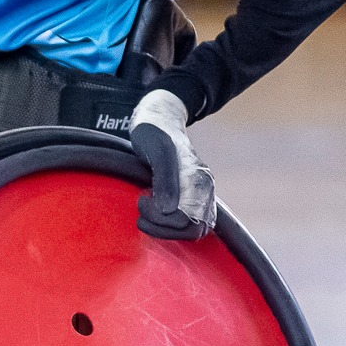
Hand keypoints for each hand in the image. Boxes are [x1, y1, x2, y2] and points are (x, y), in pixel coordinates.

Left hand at [128, 88, 215, 239]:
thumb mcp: (156, 150)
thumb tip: (169, 211)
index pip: (189, 221)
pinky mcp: (192, 194)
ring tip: (144, 213)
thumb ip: (164, 179)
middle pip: (194, 229)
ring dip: (166, 229)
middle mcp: (204, 188)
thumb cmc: (154, 131)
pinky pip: (188, 221)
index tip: (142, 202)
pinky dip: (169, 224)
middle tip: (141, 210)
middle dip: (163, 228)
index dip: (163, 221)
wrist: (159, 117)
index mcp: (199, 178)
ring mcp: (200, 192)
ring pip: (192, 229)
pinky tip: (153, 212)